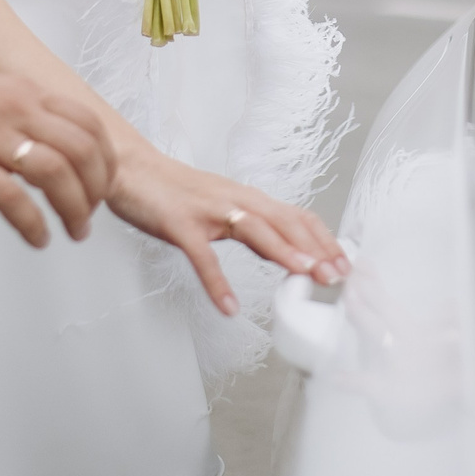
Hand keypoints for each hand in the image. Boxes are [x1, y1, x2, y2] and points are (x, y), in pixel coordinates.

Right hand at [0, 70, 115, 246]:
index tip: (105, 181)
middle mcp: (13, 111)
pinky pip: (15, 200)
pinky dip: (35, 224)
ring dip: (75, 208)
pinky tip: (39, 237)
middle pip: (81, 149)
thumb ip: (22, 114)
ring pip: (57, 174)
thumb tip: (54, 145)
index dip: (105, 157)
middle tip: (93, 212)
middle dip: (97, 187)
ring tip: (75, 229)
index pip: (87, 121)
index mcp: (22, 92)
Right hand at [108, 146, 348, 314]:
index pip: (296, 217)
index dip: (324, 240)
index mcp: (246, 198)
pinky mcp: (179, 223)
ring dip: (284, 253)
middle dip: (316, 249)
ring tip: (305, 277)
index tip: (345, 264)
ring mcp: (207, 210)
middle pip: (285, 221)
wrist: (129, 168)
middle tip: (338, 276)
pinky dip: (217, 283)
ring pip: (254, 230)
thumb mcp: (221, 206)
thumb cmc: (173, 191)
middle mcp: (234, 200)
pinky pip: (202, 256)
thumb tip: (282, 250)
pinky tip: (229, 307)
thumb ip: (250, 225)